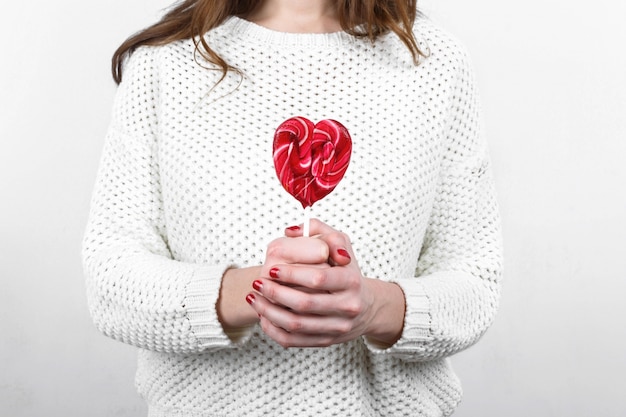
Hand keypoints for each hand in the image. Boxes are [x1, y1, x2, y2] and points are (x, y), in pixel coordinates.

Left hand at [247, 219, 404, 347]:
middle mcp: (348, 306)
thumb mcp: (341, 245)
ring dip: (269, 312)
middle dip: (275, 293)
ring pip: (296, 324)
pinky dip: (273, 329)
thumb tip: (291, 230)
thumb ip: (318, 230)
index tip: (271, 269)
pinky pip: (293, 341)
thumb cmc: (347, 272)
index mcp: (351, 281)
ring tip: (254, 298)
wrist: (366, 308)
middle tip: (257, 283)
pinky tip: (262, 316)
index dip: (291, 274)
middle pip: (304, 303)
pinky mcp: (326, 341)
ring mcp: (337, 327)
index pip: (318, 278)